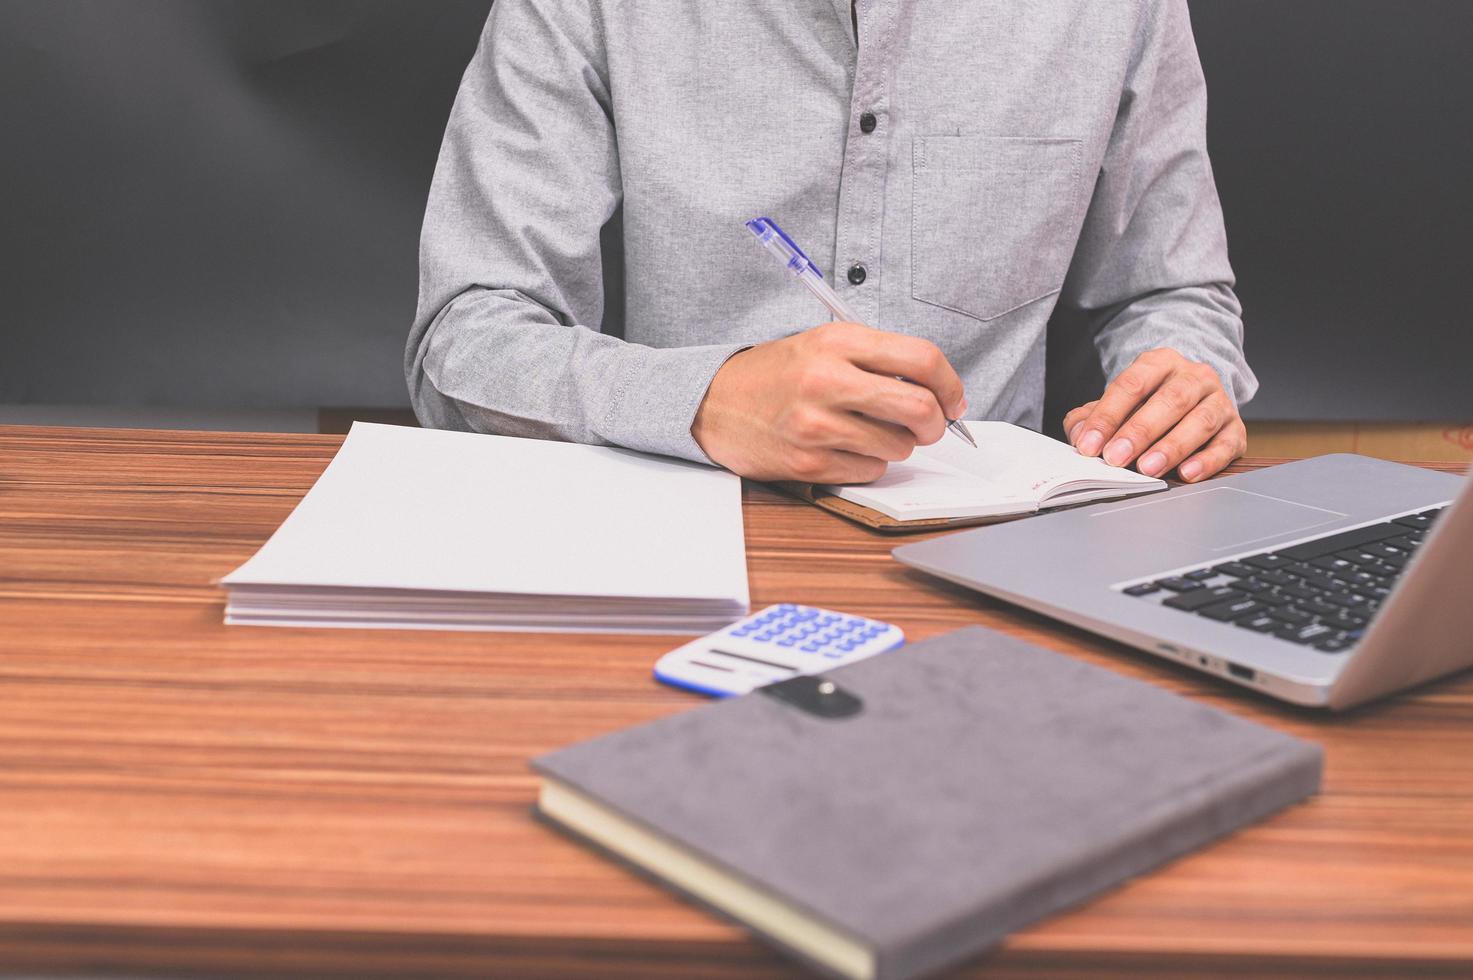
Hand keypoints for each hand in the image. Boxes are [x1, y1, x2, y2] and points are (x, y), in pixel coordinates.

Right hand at [692, 321, 966, 482]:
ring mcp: (817, 424)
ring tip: (869, 430)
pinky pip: (870, 469)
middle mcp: (827, 380)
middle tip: (929, 424)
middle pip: (919, 408)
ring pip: (899, 446)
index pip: (922, 359)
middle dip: (936, 423)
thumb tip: (938, 390)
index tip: (954, 400)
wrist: (714, 403)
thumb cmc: (777, 374)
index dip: (951, 384)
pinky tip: (844, 447)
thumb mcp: (825, 345)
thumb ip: (878, 359)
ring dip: (897, 444)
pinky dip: (868, 462)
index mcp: (837, 341)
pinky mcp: (808, 461)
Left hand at [1064, 348, 1245, 482]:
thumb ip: (1090, 417)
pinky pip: (1226, 444)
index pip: (1131, 384)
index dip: (1108, 416)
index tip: (1089, 444)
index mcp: (1159, 363)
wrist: (1192, 396)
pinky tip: (1187, 474)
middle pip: (1169, 400)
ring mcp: (1218, 401)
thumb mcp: (1116, 403)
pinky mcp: (1235, 428)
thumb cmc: (1147, 403)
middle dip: (1139, 431)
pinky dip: (1208, 460)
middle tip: (1116, 457)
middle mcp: (1194, 376)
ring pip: (1200, 420)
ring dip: (1172, 446)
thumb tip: (1079, 435)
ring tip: (1148, 468)